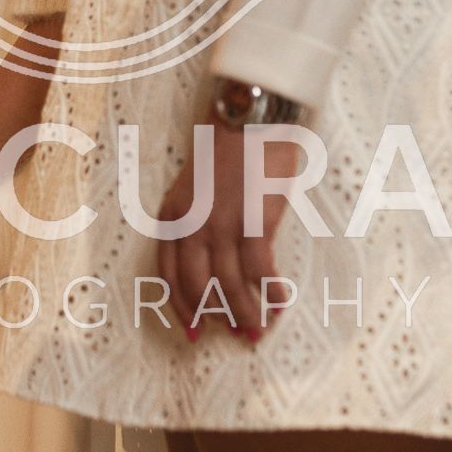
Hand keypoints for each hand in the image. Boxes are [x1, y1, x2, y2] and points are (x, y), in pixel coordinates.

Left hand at [156, 116, 297, 339]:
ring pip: (230, 286)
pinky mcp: (254, 223)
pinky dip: (271, 292)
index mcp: (173, 214)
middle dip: (215, 317)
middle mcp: (191, 225)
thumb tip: (213, 255)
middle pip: (198, 287)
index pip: (170, 274)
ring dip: (245, 313)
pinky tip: (281, 303)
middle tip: (234, 335)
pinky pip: (261, 272)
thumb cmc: (228, 145)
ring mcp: (222, 225)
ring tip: (258, 330)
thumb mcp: (194, 184)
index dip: (182, 307)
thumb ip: (195, 217)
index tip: (194, 330)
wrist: (250, 116)